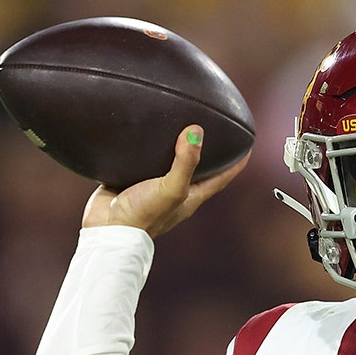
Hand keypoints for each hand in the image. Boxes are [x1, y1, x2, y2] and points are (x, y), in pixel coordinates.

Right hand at [82, 125, 250, 237]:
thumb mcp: (172, 189)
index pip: (222, 178)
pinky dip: (148, 148)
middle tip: (217, 129)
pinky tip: (144, 132)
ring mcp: (154, 186)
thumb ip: (185, 162)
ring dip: (176, 147)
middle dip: (209, 152)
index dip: (237, 163)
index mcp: (192, 196)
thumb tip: (196, 131)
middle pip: (199, 169)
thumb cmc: (144, 215)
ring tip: (180, 124)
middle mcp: (176, 191)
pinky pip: (144, 161)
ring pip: (170, 162)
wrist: (107, 229)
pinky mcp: (132, 181)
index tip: (248, 143)